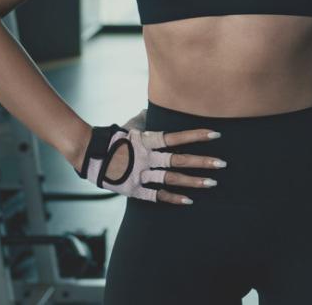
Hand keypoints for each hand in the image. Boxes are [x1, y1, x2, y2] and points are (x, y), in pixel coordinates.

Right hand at [74, 122, 226, 204]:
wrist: (89, 154)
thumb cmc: (114, 138)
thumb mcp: (131, 126)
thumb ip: (146, 119)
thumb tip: (151, 109)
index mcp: (147, 140)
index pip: (176, 137)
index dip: (195, 135)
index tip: (216, 134)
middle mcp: (146, 157)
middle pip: (178, 160)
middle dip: (202, 162)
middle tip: (222, 164)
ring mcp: (141, 174)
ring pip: (171, 178)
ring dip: (192, 181)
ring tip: (212, 183)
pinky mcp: (134, 189)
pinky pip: (156, 195)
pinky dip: (172, 198)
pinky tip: (188, 201)